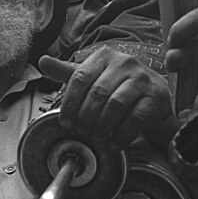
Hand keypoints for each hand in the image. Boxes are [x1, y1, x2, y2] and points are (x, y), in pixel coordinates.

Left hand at [39, 46, 172, 148]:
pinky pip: (135, 118)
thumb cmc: (117, 85)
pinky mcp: (155, 96)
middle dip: (85, 117)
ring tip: (97, 137)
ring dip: (102, 126)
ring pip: (115, 105)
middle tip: (82, 131)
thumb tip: (42, 61)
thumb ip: (68, 72)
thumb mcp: (92, 76)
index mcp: (104, 56)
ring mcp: (142, 78)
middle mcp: (124, 62)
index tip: (66, 123)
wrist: (153, 94)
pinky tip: (114, 143)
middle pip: (97, 93)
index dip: (69, 103)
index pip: (79, 78)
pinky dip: (121, 135)